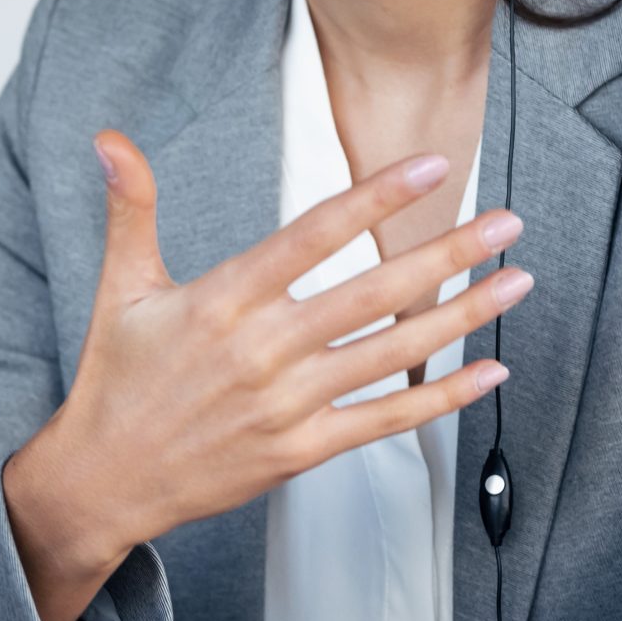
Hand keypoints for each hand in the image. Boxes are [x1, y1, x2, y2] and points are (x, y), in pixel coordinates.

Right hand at [7, 130, 531, 620]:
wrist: (104, 480)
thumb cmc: (115, 380)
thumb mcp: (119, 288)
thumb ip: (130, 209)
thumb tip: (110, 139)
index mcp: (223, 299)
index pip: (313, 234)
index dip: (376, 196)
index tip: (432, 165)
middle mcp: (263, 350)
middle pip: (373, 291)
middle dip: (448, 254)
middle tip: (507, 222)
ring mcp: (287, 404)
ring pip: (391, 352)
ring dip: (463, 317)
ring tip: (517, 282)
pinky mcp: (301, 450)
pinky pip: (384, 419)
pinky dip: (441, 397)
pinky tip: (489, 372)